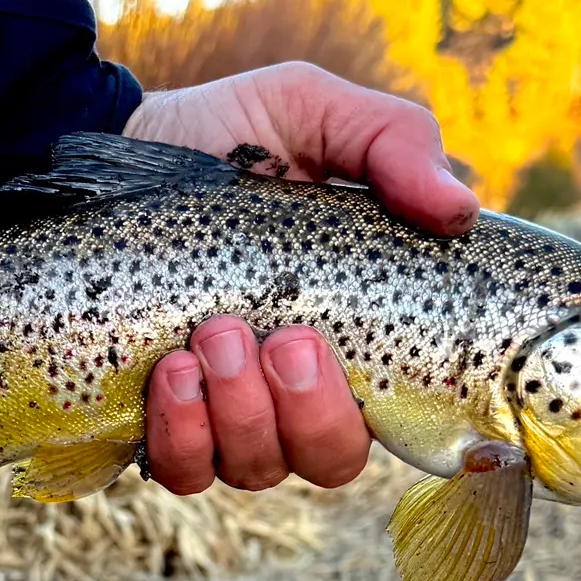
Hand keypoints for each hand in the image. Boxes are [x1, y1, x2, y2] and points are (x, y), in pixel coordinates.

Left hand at [123, 62, 478, 494]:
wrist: (123, 141)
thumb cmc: (230, 131)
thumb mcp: (314, 111)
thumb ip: (392, 144)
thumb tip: (458, 210)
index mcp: (358, 326)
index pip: (413, 414)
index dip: (423, 422)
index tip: (399, 380)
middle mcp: (299, 383)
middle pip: (334, 457)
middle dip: (313, 411)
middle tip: (282, 339)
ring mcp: (229, 407)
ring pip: (261, 466)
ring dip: (242, 411)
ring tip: (214, 333)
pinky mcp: (160, 417)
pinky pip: (184, 469)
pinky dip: (184, 433)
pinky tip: (171, 371)